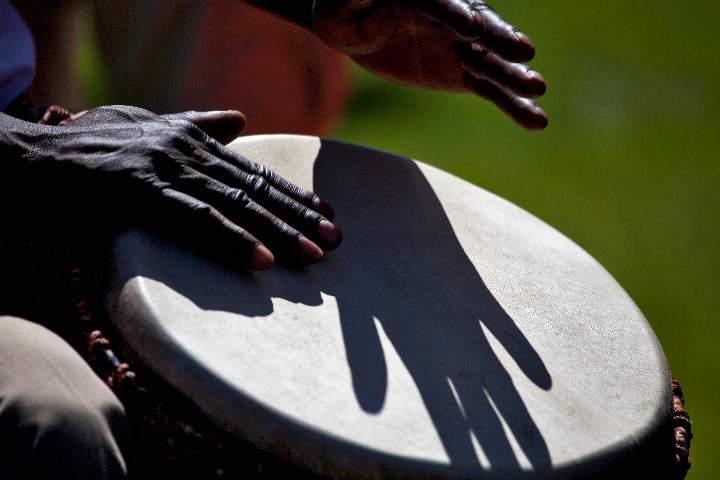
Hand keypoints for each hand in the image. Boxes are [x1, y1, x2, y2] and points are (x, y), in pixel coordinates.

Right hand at [5, 106, 341, 269]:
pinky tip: (260, 260)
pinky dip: (232, 239)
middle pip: (255, 189)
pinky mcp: (142, 189)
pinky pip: (197, 218)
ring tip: (312, 255)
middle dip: (299, 217)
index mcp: (194, 142)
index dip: (293, 194)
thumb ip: (198, 126)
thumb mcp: (151, 131)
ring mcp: (167, 168)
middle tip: (335, 241)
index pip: (255, 172)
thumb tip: (239, 119)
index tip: (326, 214)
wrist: (34, 154)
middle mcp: (188, 151)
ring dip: (277, 231)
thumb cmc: (93, 148)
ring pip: (235, 204)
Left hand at [312, 0, 547, 129]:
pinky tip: (536, 119)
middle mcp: (450, 16)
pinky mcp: (461, 72)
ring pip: (490, 61)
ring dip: (513, 75)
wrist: (356, 29)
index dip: (454, 14)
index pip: (441, 3)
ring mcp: (459, 45)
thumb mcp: (341, 4)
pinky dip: (512, 104)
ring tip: (537, 87)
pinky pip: (489, 89)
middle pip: (479, 28)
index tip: (471, 27)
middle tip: (522, 51)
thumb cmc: (344, 8)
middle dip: (499, 38)